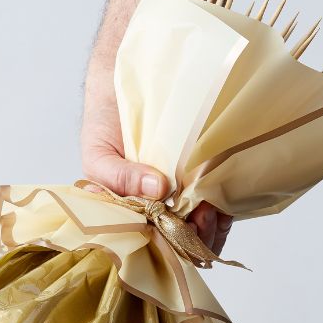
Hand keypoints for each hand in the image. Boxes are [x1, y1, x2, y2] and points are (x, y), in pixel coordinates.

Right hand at [81, 78, 233, 255]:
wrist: (124, 76)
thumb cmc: (105, 120)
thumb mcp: (99, 152)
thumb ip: (118, 177)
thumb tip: (158, 191)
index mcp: (126, 212)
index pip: (146, 243)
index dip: (164, 246)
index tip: (177, 233)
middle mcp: (153, 208)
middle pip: (176, 238)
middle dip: (193, 237)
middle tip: (203, 219)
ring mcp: (179, 193)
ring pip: (198, 224)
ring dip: (211, 224)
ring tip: (213, 210)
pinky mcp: (200, 175)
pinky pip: (215, 198)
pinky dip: (223, 204)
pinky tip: (223, 200)